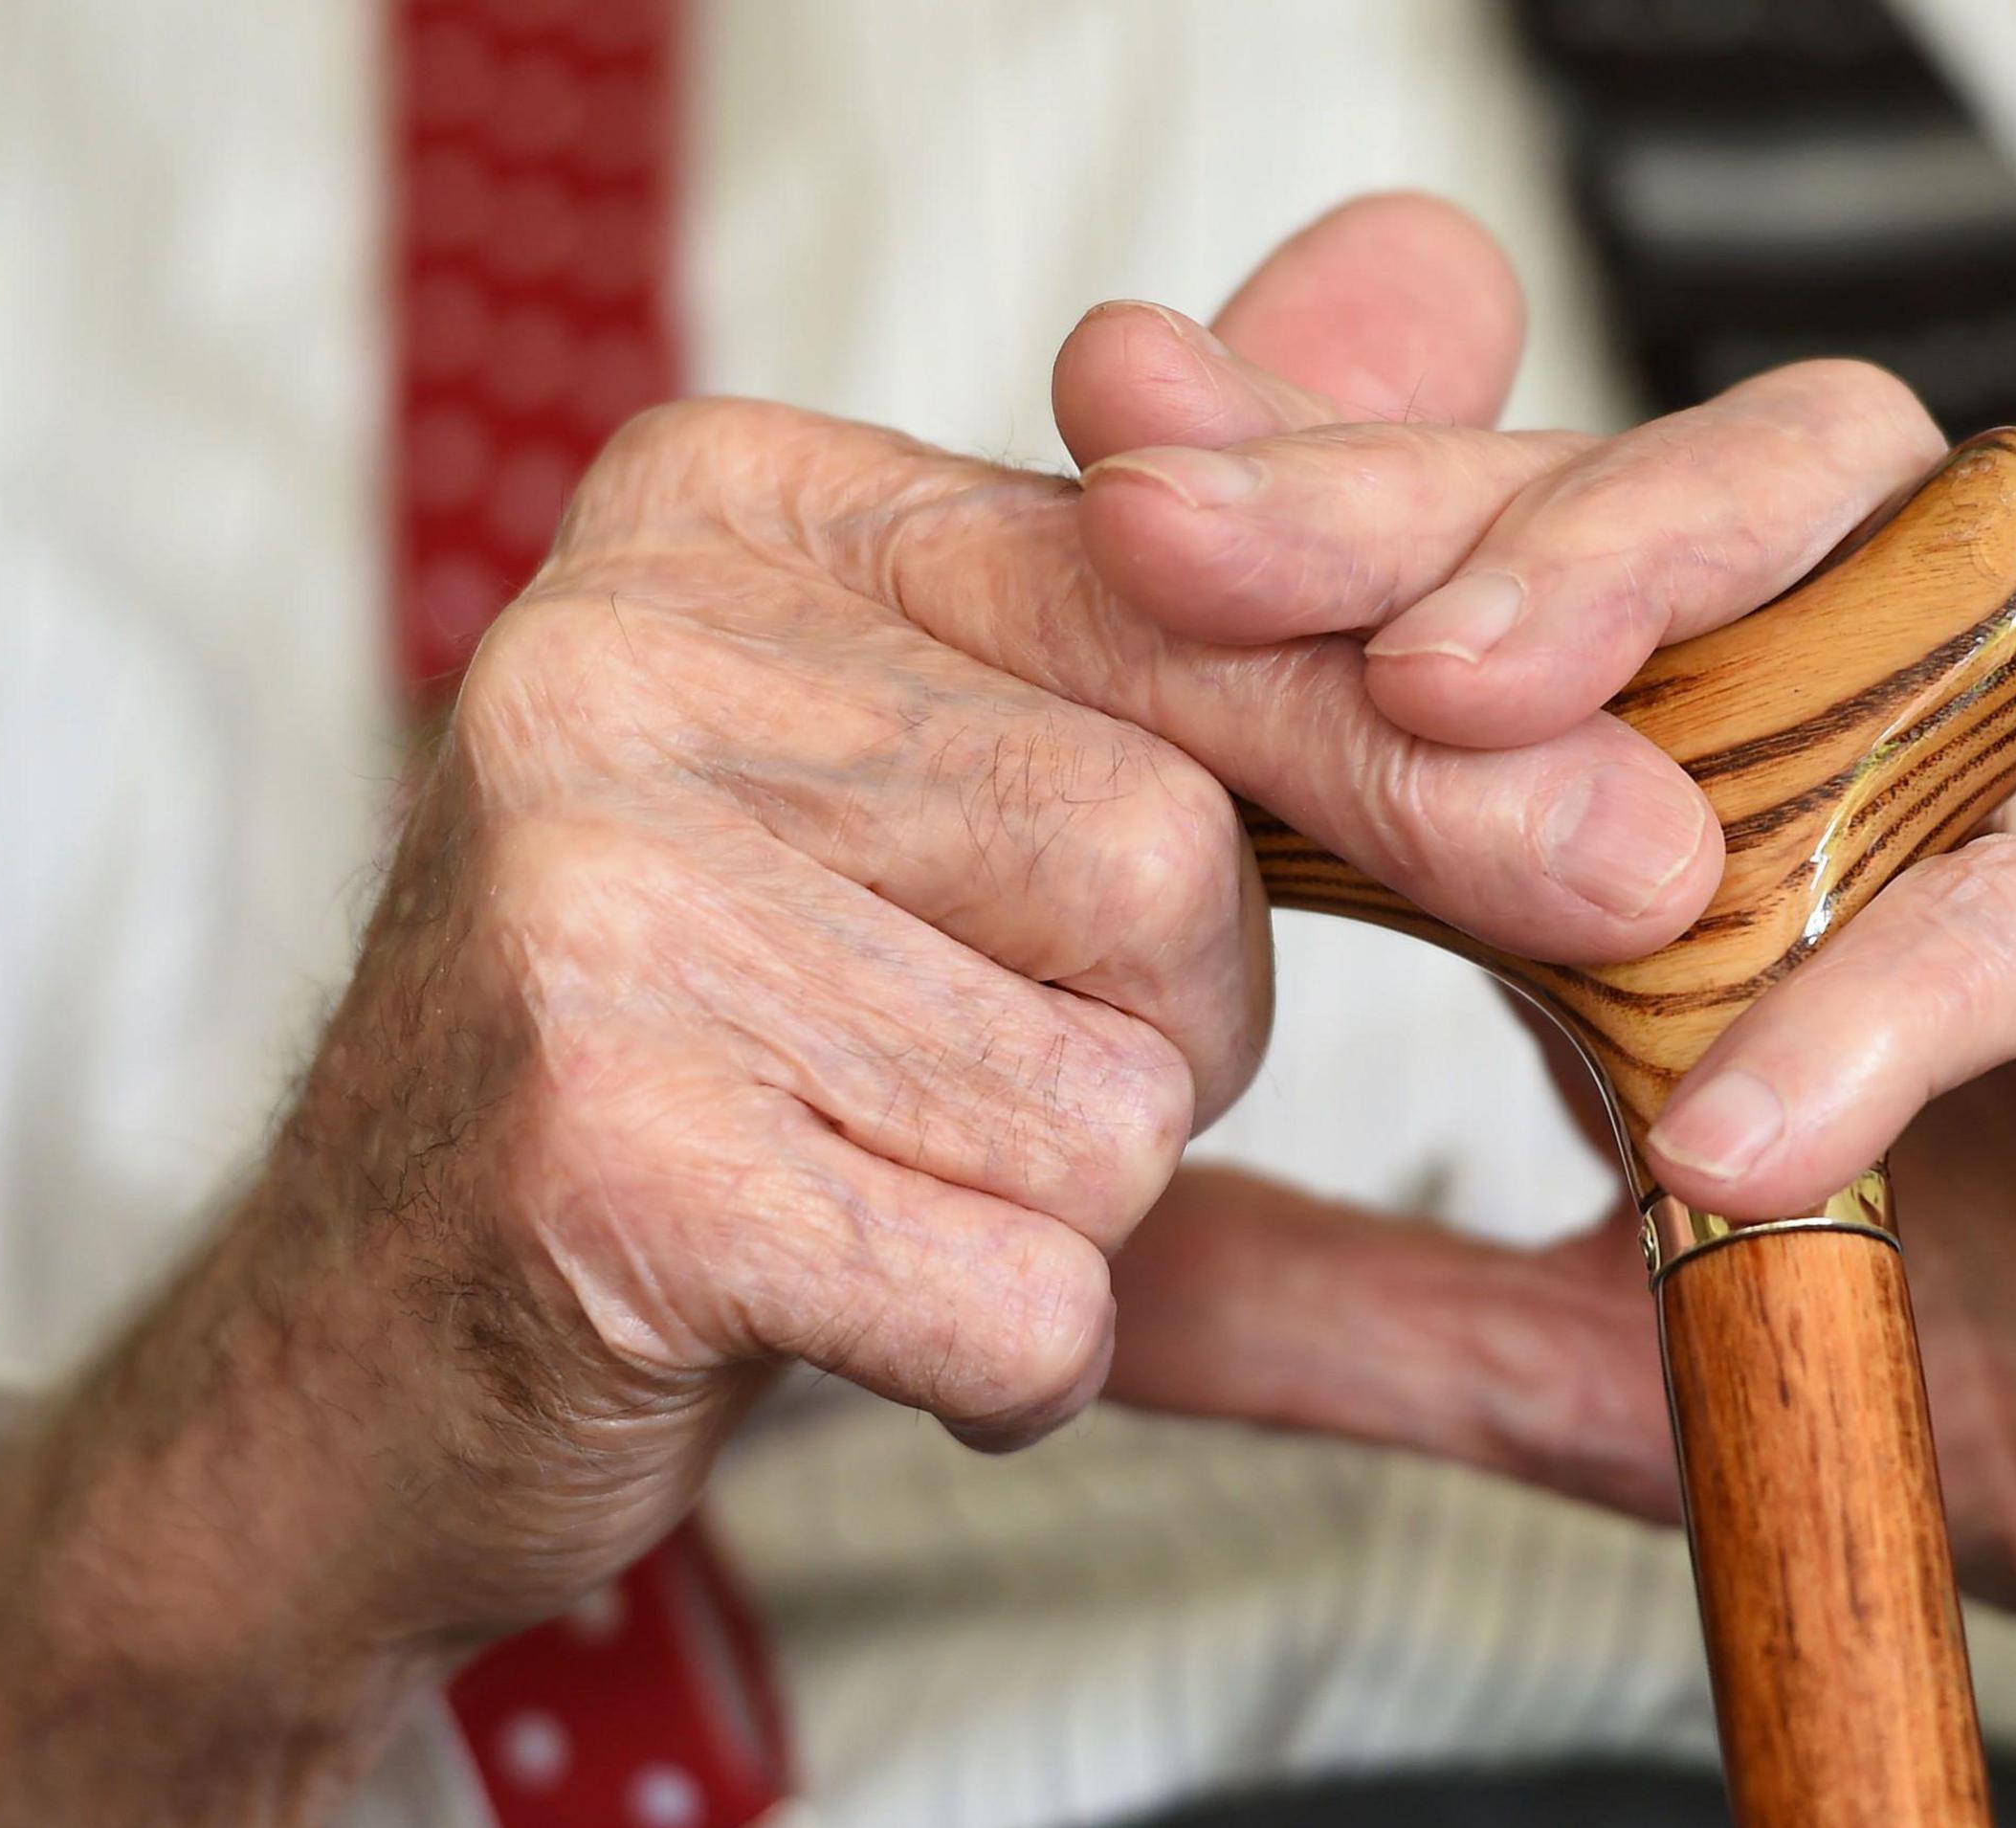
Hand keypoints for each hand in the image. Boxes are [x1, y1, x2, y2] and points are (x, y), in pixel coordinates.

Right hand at [0, 195, 1730, 1827]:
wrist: (371, 1369)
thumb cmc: (718, 1051)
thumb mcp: (962, 768)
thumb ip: (1208, 551)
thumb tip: (1453, 269)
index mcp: (732, 507)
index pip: (1184, 599)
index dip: (1415, 755)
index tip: (1645, 854)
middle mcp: (622, 646)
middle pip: (1170, 867)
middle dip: (1160, 1037)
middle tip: (974, 1083)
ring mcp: (580, 891)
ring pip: (1111, 1101)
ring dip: (1067, 1209)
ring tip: (868, 1183)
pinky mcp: (595, 1148)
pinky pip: (1018, 1293)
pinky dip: (1002, 1361)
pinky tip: (842, 1315)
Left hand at [1069, 310, 2015, 1786]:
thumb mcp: (1633, 1357)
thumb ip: (1383, 1304)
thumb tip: (1096, 1289)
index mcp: (1761, 810)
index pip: (1529, 586)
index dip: (1321, 509)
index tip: (1094, 458)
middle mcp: (1923, 761)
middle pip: (1680, 502)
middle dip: (1423, 491)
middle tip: (1177, 513)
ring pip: (1902, 596)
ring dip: (1662, 620)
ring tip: (1446, 716)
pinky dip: (1886, 1006)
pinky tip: (1729, 1124)